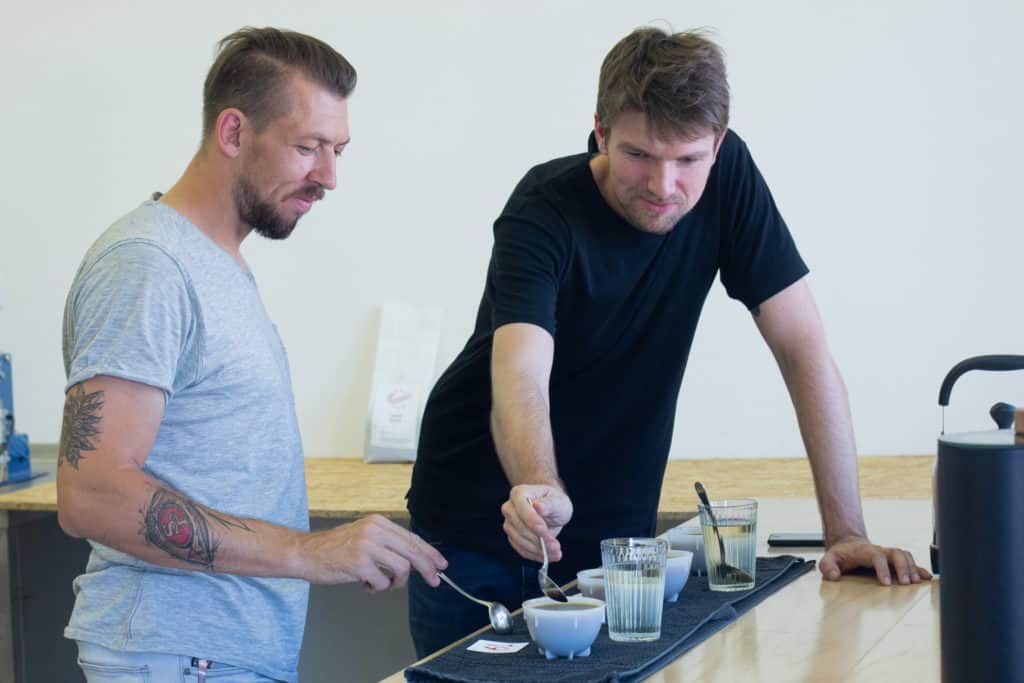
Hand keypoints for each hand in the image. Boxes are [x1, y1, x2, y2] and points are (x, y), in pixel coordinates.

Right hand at [298, 514, 446, 591]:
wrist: (306, 553)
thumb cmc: (335, 548)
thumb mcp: (365, 537)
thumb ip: (389, 545)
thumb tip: (418, 561)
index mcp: (379, 522)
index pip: (412, 538)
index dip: (429, 553)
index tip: (441, 565)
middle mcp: (374, 530)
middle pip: (412, 551)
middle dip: (427, 568)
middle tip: (435, 581)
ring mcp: (366, 546)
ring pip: (402, 567)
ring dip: (397, 582)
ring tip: (383, 584)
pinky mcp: (358, 563)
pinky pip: (383, 582)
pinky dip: (378, 588)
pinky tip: (366, 585)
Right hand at [501, 484, 572, 561]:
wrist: (551, 511)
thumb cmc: (554, 502)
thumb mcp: (558, 501)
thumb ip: (549, 504)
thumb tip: (538, 506)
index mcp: (519, 493)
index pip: (521, 508)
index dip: (531, 520)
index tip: (543, 530)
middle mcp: (510, 508)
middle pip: (519, 527)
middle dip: (538, 539)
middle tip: (556, 546)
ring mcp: (509, 524)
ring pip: (520, 541)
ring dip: (539, 550)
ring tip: (556, 552)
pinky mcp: (513, 538)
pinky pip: (522, 550)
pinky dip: (536, 555)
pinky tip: (549, 555)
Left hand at [818, 536, 931, 585]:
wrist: (848, 546)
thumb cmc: (840, 555)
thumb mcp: (828, 559)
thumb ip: (827, 566)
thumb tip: (834, 576)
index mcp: (865, 551)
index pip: (877, 556)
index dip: (883, 568)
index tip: (886, 583)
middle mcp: (880, 551)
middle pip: (897, 553)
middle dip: (903, 567)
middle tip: (906, 584)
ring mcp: (888, 555)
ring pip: (905, 555)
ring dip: (913, 568)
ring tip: (917, 583)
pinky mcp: (894, 561)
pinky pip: (910, 562)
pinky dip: (919, 569)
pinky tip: (927, 578)